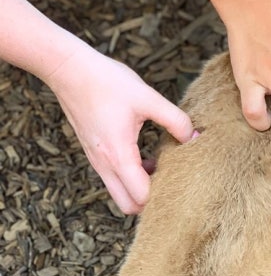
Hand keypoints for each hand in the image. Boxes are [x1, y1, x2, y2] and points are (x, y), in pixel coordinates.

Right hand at [46, 48, 194, 213]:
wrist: (70, 70)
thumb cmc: (108, 82)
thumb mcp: (149, 98)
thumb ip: (176, 120)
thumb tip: (195, 138)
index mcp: (118, 155)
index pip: (141, 197)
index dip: (164, 194)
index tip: (183, 180)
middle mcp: (104, 165)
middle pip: (129, 205)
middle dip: (152, 200)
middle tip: (174, 179)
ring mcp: (96, 161)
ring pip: (120, 193)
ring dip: (141, 188)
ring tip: (163, 167)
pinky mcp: (95, 154)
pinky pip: (115, 179)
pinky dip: (132, 178)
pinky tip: (148, 158)